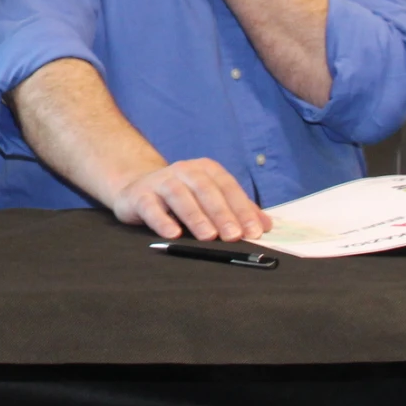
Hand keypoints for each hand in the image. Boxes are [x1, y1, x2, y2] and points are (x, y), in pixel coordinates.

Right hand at [112, 157, 271, 240]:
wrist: (138, 188)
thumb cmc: (183, 197)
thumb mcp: (211, 199)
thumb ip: (238, 210)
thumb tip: (267, 226)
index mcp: (205, 170)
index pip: (228, 187)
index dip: (242, 209)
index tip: (254, 231)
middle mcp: (183, 171)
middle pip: (205, 189)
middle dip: (221, 213)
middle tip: (234, 235)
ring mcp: (160, 181)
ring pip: (178, 195)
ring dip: (195, 215)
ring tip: (207, 235)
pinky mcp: (139, 195)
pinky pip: (150, 207)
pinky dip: (161, 220)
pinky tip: (172, 233)